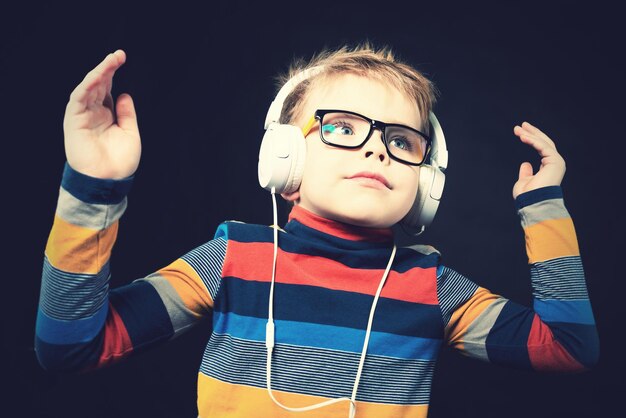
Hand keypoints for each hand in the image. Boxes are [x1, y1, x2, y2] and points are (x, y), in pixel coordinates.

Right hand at [63, 49, 140, 178]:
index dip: (113, 74)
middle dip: (108, 68)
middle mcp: (93, 113)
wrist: (108, 180)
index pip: (107, 89)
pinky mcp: (74, 120)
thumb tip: (124, 94)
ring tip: (111, 60)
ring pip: (88, 88)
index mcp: (106, 115)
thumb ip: (127, 114)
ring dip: (98, 73)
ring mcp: (83, 116)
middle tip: (119, 54)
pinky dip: (87, 85)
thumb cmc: (120, 162)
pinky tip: (98, 75)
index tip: (122, 59)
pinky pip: (79, 98)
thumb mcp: (130, 134)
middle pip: (98, 85)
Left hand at [512, 122, 565, 198]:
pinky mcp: (556, 162)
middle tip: (520, 125)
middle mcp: (555, 164)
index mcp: (548, 168)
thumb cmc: (527, 196)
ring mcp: (556, 162)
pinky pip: (544, 147)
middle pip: (544, 143)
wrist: (532, 203)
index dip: (532, 139)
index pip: (542, 148)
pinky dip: (533, 141)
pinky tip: (522, 136)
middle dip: (532, 133)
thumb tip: (525, 163)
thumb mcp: (524, 181)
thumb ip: (526, 172)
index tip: (521, 132)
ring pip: (544, 143)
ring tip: (518, 129)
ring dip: (530, 134)